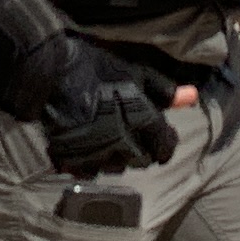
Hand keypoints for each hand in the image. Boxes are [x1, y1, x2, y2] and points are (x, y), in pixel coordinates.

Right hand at [24, 33, 179, 176]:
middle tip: (133, 134)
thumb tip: (192, 97)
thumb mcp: (132, 71)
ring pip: (117, 168)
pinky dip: (91, 163)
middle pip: (142, 161)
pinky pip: (90, 172)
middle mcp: (121, 141)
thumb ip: (162, 90)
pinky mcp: (73, 160)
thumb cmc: (93, 68)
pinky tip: (87, 147)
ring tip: (108, 138)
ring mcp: (96, 154)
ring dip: (117, 157)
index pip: (165, 146)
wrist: (47, 74)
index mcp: (140, 119)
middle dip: (142, 150)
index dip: (165, 143)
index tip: (160, 137)